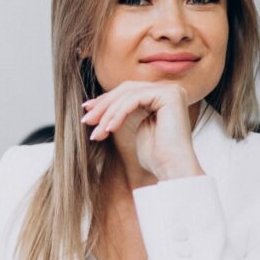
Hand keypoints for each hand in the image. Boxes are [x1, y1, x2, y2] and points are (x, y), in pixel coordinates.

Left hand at [80, 81, 203, 180]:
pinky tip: (110, 129)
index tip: (87, 112)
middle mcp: (170, 89)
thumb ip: (125, 111)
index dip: (106, 101)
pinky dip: (119, 114)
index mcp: (163, 95)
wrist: (172, 170)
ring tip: (97, 132)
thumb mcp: (135, 128)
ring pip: (128, 94)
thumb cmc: (155, 156)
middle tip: (86, 120)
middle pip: (126, 89)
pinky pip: (134, 99)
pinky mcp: (169, 96)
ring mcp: (171, 90)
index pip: (128, 91)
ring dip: (108, 113)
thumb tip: (99, 103)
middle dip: (103, 105)